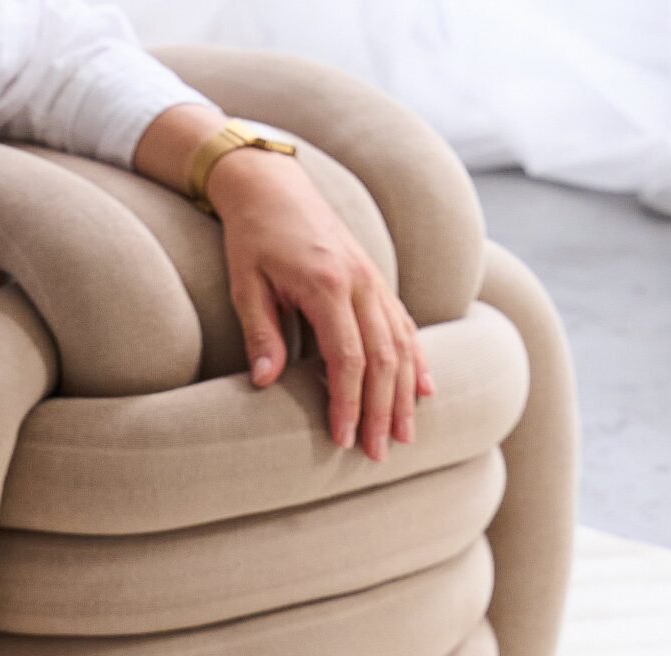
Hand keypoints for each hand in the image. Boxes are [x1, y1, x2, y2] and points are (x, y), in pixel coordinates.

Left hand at [134, 104, 434, 462]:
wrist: (272, 186)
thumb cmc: (252, 238)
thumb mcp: (246, 286)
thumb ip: (261, 334)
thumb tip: (265, 384)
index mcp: (328, 286)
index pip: (348, 359)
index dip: (349, 404)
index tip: (343, 440)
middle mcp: (360, 282)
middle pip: (383, 358)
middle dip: (382, 411)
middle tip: (378, 454)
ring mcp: (373, 279)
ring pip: (401, 344)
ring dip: (404, 394)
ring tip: (405, 436)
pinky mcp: (375, 279)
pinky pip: (404, 324)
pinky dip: (416, 359)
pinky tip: (424, 390)